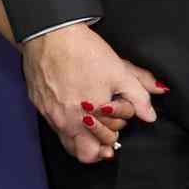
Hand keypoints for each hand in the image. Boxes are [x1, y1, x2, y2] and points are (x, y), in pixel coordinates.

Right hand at [22, 24, 165, 162]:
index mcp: (88, 119)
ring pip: (66, 141)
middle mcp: (66, 122)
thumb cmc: (84, 52)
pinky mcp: (38, 103)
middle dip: (97, 142)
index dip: (113, 137)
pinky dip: (65, 119)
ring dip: (80, 135)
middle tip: (106, 126)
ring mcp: (49, 114)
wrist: (51, 34)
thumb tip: (150, 115)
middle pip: (82, 154)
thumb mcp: (120, 73)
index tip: (115, 127)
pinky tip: (73, 102)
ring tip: (91, 119)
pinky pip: (52, 122)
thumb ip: (139, 97)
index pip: (101, 148)